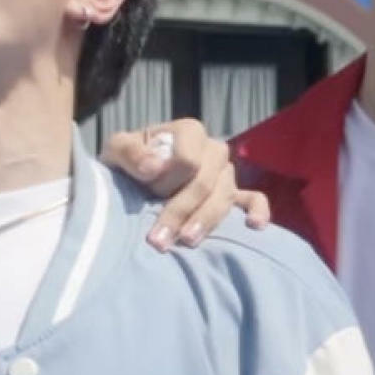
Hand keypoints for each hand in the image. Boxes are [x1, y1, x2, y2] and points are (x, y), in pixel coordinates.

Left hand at [103, 116, 270, 248]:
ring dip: (205, 221)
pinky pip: (255, 199)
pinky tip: (254, 225)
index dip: (167, 181)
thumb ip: (130, 153)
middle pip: (205, 182)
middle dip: (180, 211)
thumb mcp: (117, 151)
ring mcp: (227, 174)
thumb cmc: (128, 164)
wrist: (134, 182)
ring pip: (225, 196)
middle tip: (158, 240)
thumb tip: (154, 167)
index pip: (188, 159)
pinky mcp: (235, 195)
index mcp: (189, 132)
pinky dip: (258, 211)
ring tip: (187, 242)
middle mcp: (213, 150)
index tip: (146, 193)